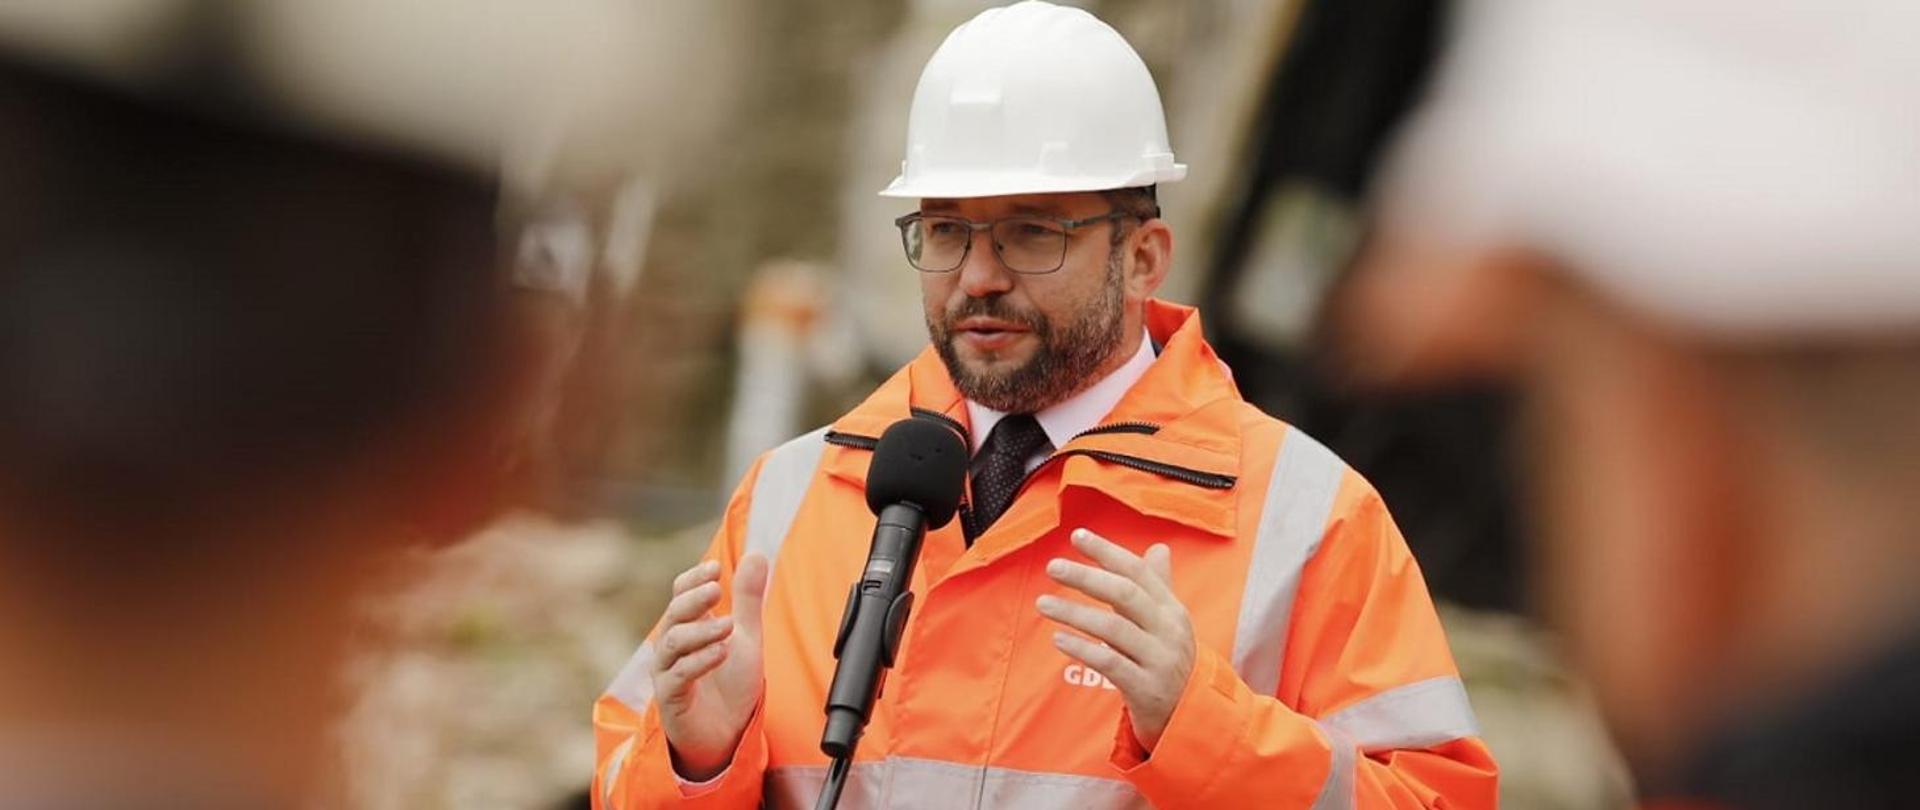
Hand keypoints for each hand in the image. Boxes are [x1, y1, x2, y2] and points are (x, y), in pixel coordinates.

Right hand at [651, 552, 769, 780]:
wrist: (727, 734)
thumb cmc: (731, 685)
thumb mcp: (745, 636)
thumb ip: (747, 600)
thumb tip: (756, 554)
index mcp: (688, 627)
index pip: (680, 594)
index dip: (693, 579)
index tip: (715, 569)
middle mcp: (672, 647)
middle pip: (674, 614)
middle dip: (694, 600)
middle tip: (716, 589)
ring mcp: (668, 672)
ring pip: (673, 642)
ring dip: (701, 630)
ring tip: (728, 625)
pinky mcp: (671, 698)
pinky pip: (678, 675)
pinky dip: (700, 661)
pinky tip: (722, 652)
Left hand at [1037, 529, 1194, 751]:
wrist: (1190, 716)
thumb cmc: (1168, 661)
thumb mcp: (1168, 623)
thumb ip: (1158, 587)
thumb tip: (1158, 548)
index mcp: (1171, 609)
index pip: (1139, 572)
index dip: (1108, 552)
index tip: (1077, 536)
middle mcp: (1168, 630)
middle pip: (1126, 594)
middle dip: (1087, 577)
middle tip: (1052, 566)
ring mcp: (1159, 660)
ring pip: (1114, 628)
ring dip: (1075, 613)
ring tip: (1043, 603)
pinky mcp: (1146, 688)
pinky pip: (1110, 663)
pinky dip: (1082, 649)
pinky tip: (1058, 639)